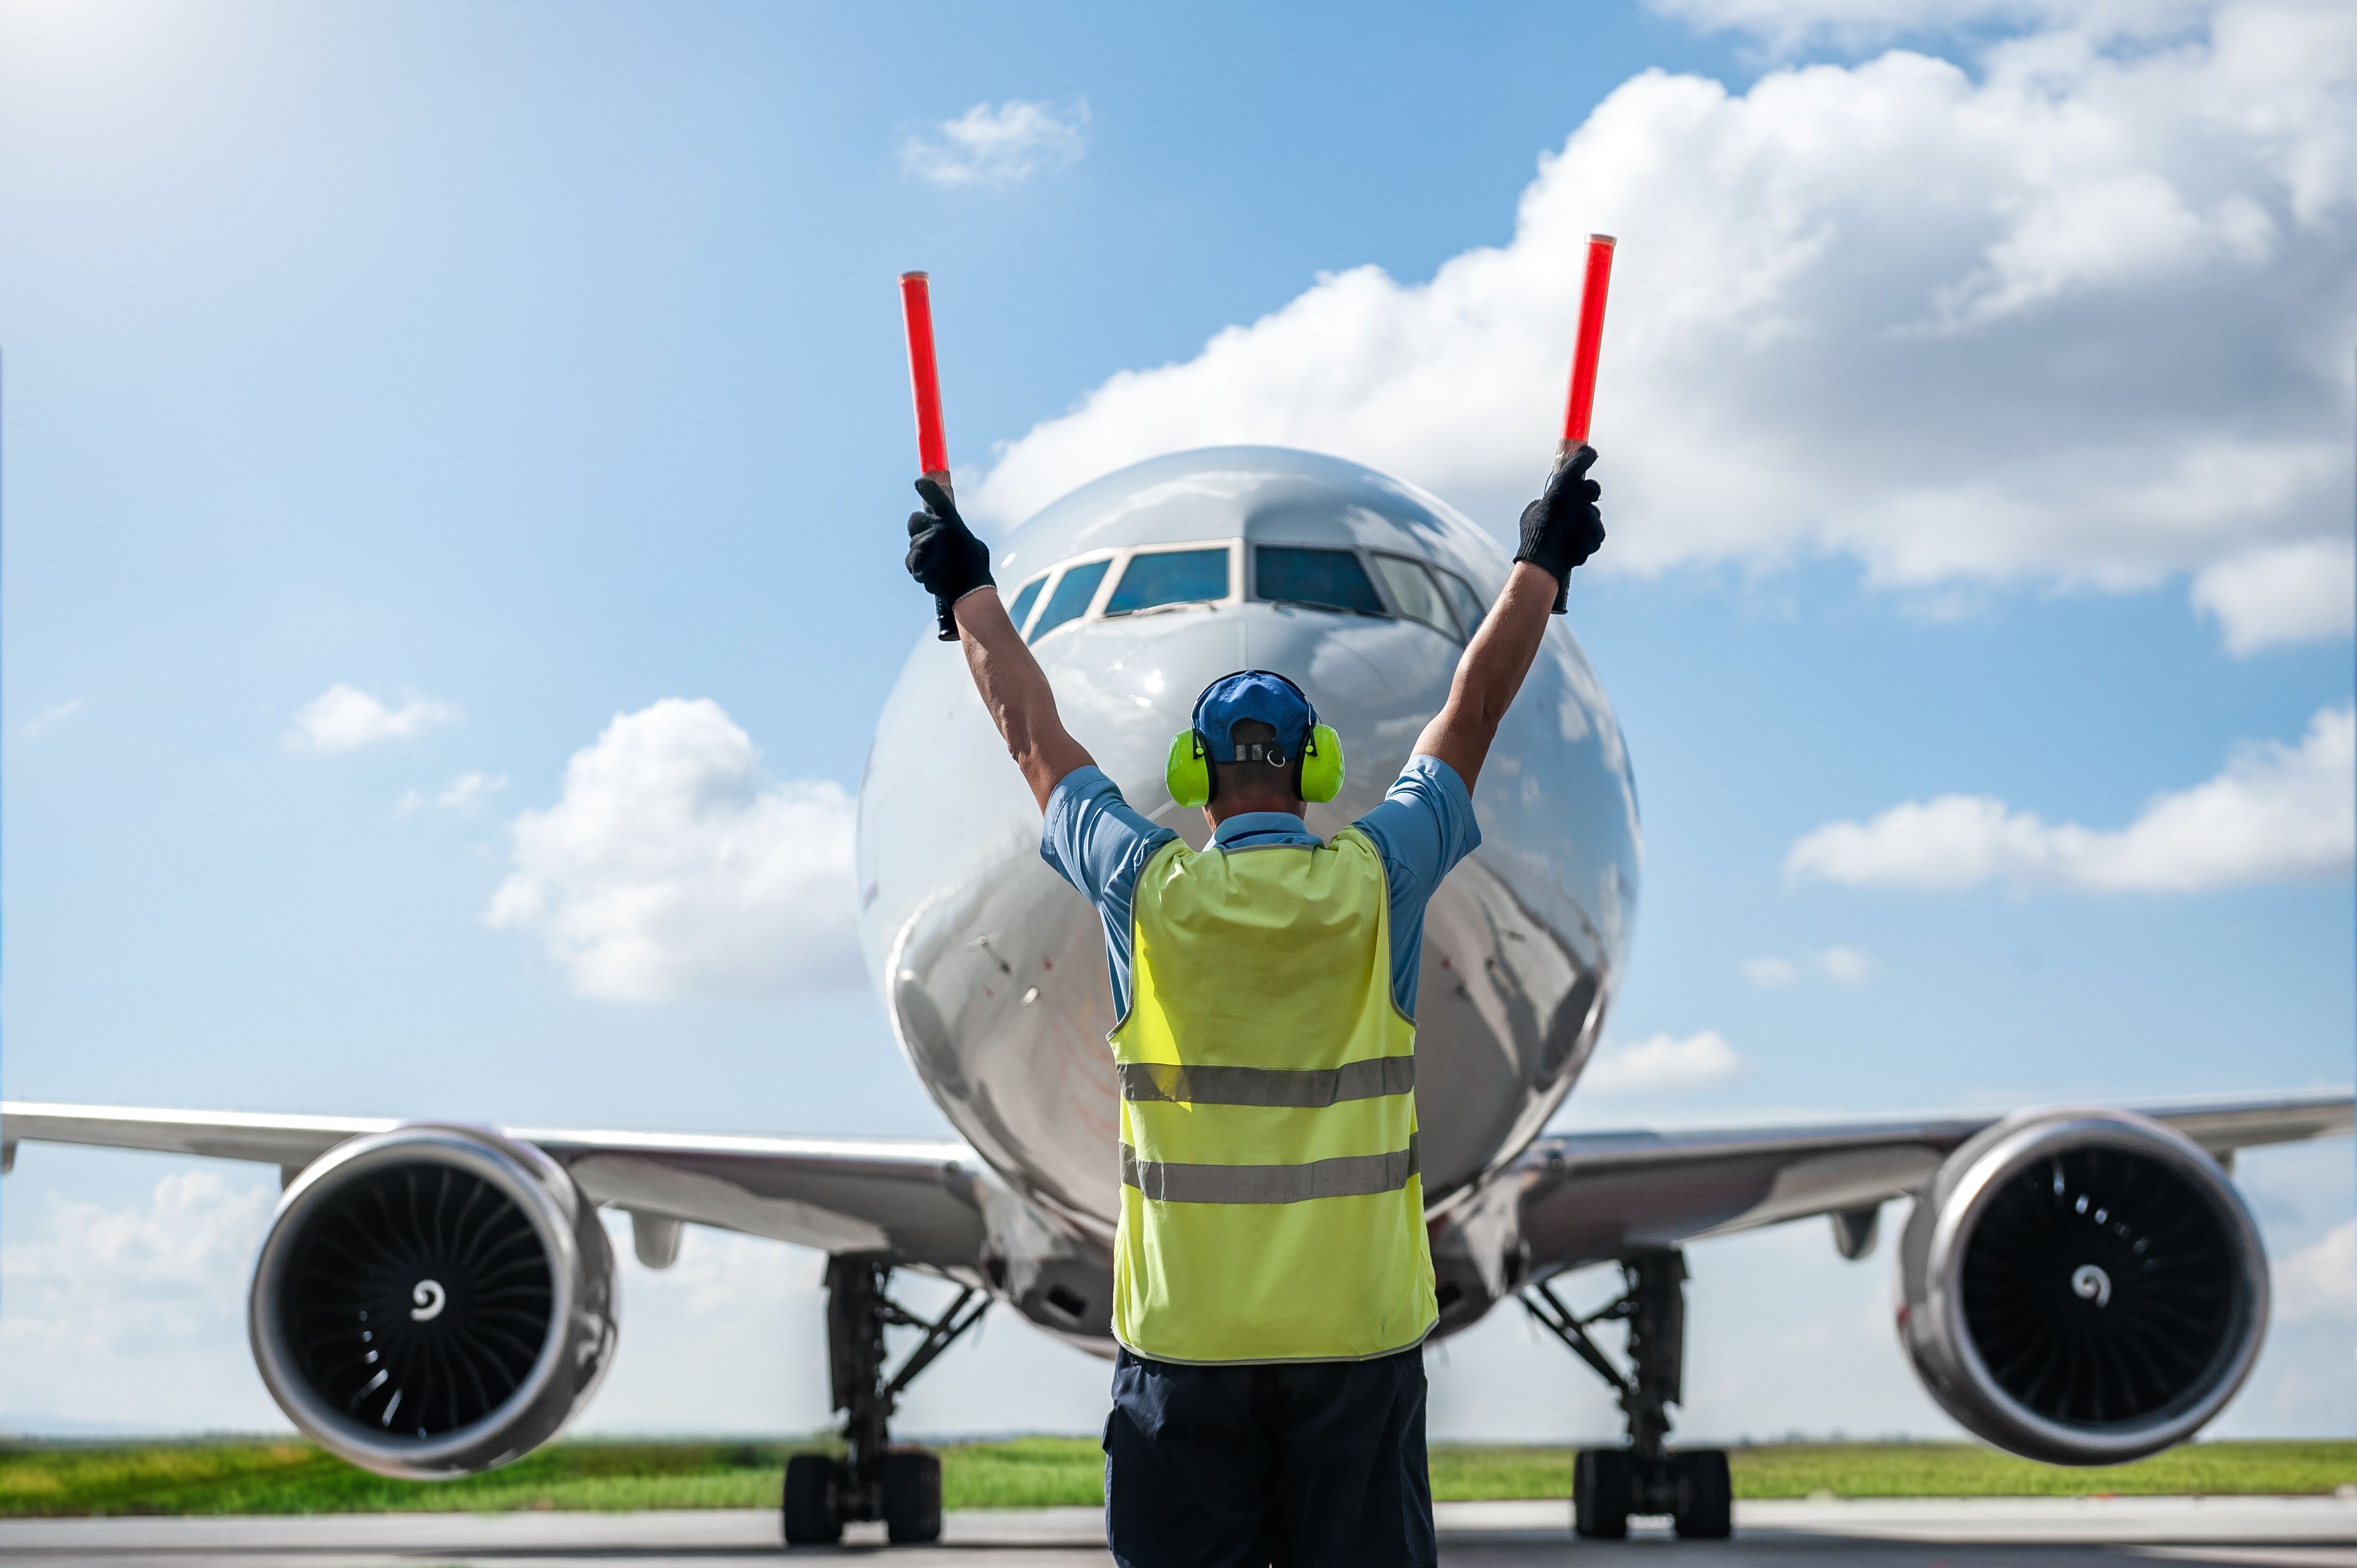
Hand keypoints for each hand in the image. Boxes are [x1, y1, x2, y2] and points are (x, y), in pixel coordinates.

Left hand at [905, 477, 993, 606]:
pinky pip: (911, 563)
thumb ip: (954, 530)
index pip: (935, 496)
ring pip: (912, 545)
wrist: (971, 593)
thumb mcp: (971, 541)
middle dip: (918, 529)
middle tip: (930, 541)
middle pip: (914, 520)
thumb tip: (942, 527)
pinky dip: (919, 569)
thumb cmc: (975, 567)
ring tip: (939, 565)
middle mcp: (937, 530)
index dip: (926, 487)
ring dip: (920, 554)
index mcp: (952, 521)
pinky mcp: (916, 564)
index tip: (919, 483)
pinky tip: (934, 575)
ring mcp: (924, 547)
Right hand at [1513, 445, 1604, 611]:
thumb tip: (1553, 499)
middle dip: (1587, 493)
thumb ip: (1547, 500)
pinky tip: (1574, 544)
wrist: (1542, 564)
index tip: (1589, 453)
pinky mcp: (1597, 535)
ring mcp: (1589, 517)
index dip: (1586, 456)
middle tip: (1578, 502)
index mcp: (1561, 488)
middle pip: (1593, 488)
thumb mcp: (1533, 510)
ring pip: (1593, 513)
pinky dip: (1588, 537)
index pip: (1580, 462)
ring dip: (1585, 520)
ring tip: (1568, 534)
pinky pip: (1596, 532)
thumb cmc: (1533, 534)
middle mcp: (1578, 499)